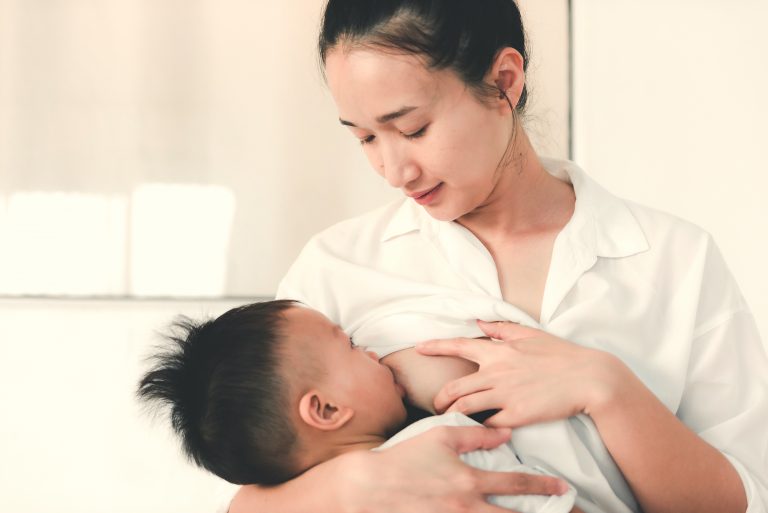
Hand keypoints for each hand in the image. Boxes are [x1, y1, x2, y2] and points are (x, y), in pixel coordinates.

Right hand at [339, 425, 568, 512]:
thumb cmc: (407, 458)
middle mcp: (467, 507)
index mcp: (469, 481)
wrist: (372, 486)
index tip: (562, 488)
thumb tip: (505, 434)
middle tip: (566, 512)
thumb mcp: (440, 437)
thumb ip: (475, 434)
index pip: (515, 485)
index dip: (543, 487)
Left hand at [416, 320, 627, 426]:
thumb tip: (480, 321)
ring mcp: (505, 394)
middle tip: (436, 405)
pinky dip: (477, 426)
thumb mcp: (531, 335)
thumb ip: (502, 329)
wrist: (590, 378)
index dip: (435, 346)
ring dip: (451, 414)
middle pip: (453, 387)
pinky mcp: (516, 415)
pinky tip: (474, 430)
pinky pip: (486, 423)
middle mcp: (496, 372)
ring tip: (448, 420)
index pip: (458, 346)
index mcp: (499, 351)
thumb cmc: (562, 355)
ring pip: (464, 406)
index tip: (419, 348)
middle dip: (438, 399)